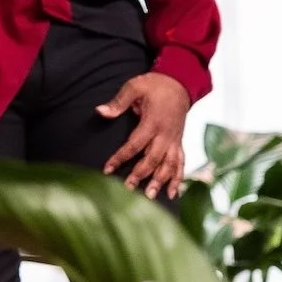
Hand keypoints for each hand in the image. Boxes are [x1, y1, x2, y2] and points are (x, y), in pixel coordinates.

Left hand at [97, 72, 189, 198]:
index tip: (108, 169)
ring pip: (169, 165)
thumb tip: (100, 111)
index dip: (120, 157)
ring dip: (160, 181)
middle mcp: (166, 134)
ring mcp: (174, 140)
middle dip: (140, 175)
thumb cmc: (154, 86)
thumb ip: (118, 102)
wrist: (180, 84)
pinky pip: (181, 163)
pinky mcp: (179, 143)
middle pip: (153, 158)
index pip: (134, 144)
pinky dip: (178, 178)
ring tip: (151, 197)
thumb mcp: (134, 87)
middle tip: (128, 189)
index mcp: (152, 122)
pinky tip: (173, 193)